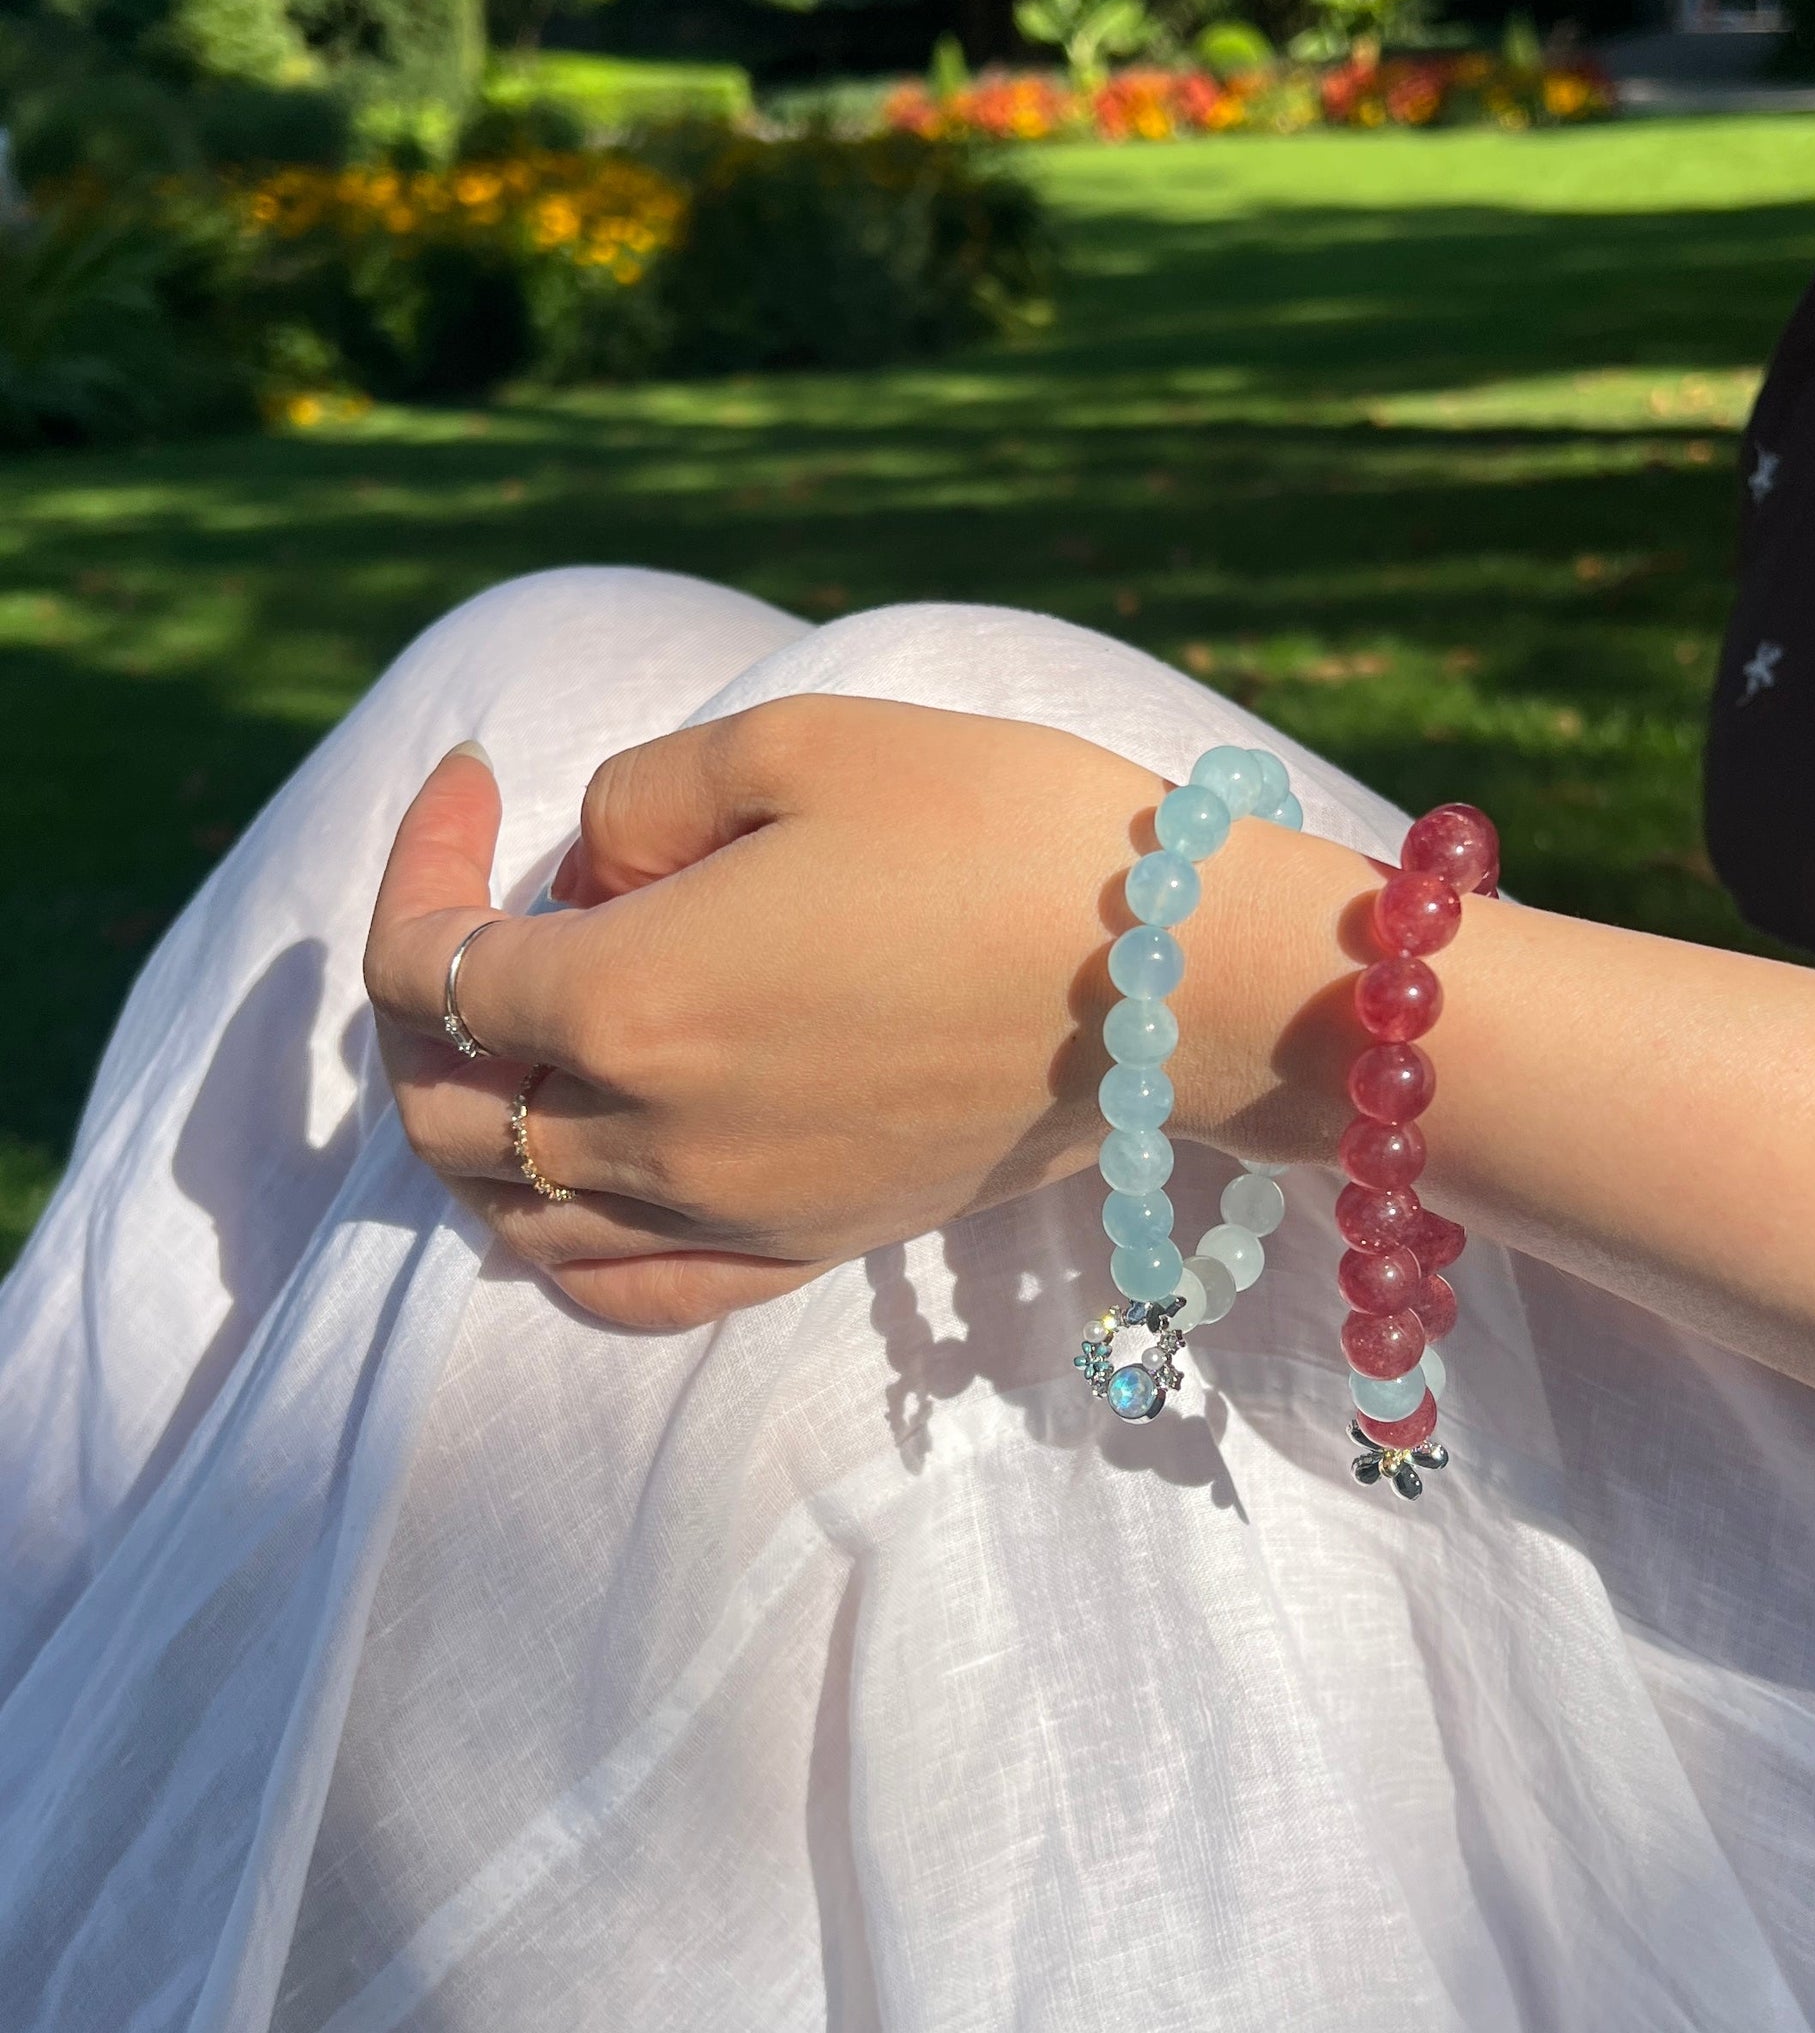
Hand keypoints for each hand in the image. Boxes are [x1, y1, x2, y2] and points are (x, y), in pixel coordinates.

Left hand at [364, 696, 1334, 1330]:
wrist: (1179, 978)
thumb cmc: (1004, 832)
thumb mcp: (802, 743)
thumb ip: (642, 798)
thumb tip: (586, 870)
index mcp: (636, 999)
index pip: (432, 970)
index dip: (418, 867)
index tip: (472, 784)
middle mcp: (658, 1135)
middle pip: (443, 1109)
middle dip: (420, 1001)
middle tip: (477, 897)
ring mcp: (731, 1211)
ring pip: (511, 1215)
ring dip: (472, 1119)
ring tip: (515, 1025)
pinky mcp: (804, 1248)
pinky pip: (624, 1289)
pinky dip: (557, 1237)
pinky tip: (581, 1166)